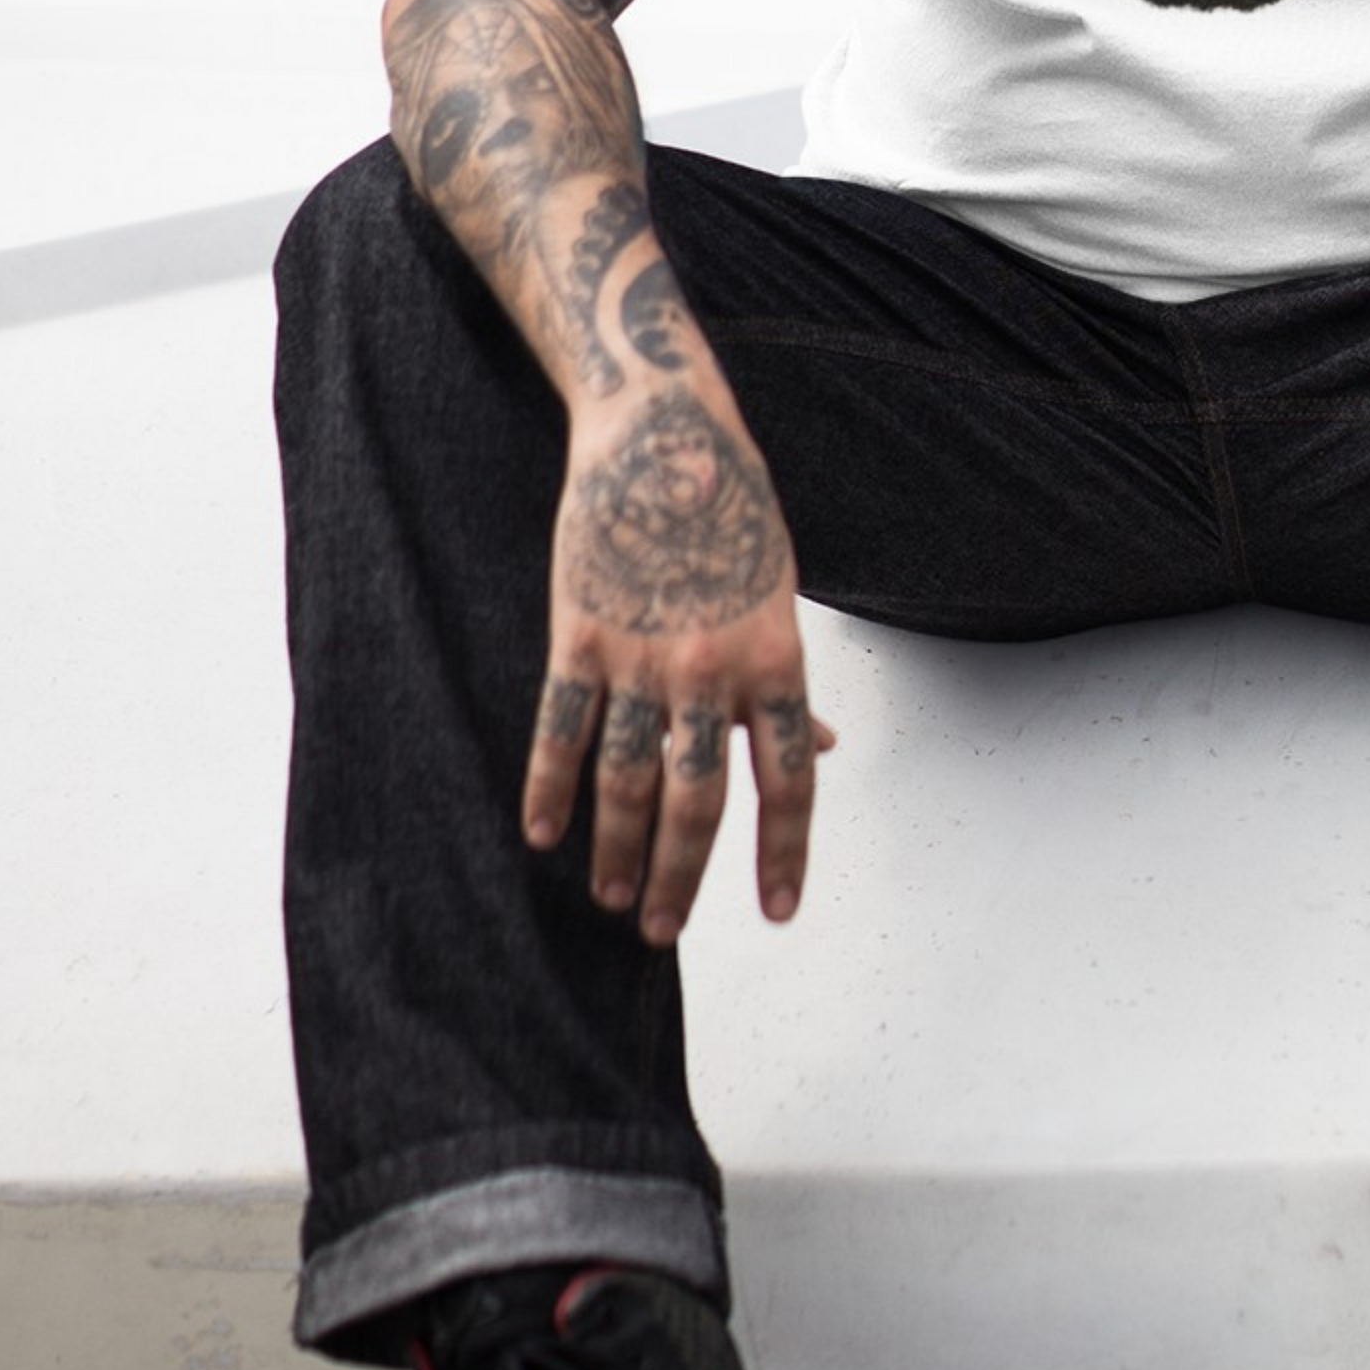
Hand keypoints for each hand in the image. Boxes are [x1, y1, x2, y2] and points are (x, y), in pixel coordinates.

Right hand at [524, 382, 835, 944]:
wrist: (664, 439)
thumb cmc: (735, 520)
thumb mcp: (783, 600)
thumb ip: (792, 685)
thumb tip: (827, 750)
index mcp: (776, 663)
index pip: (788, 782)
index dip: (784, 853)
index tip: (776, 912)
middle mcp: (713, 671)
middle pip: (700, 799)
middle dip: (682, 875)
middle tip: (662, 930)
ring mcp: (644, 656)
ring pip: (629, 779)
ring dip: (618, 848)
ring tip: (610, 897)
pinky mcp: (581, 635)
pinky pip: (562, 729)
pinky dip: (549, 786)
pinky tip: (542, 833)